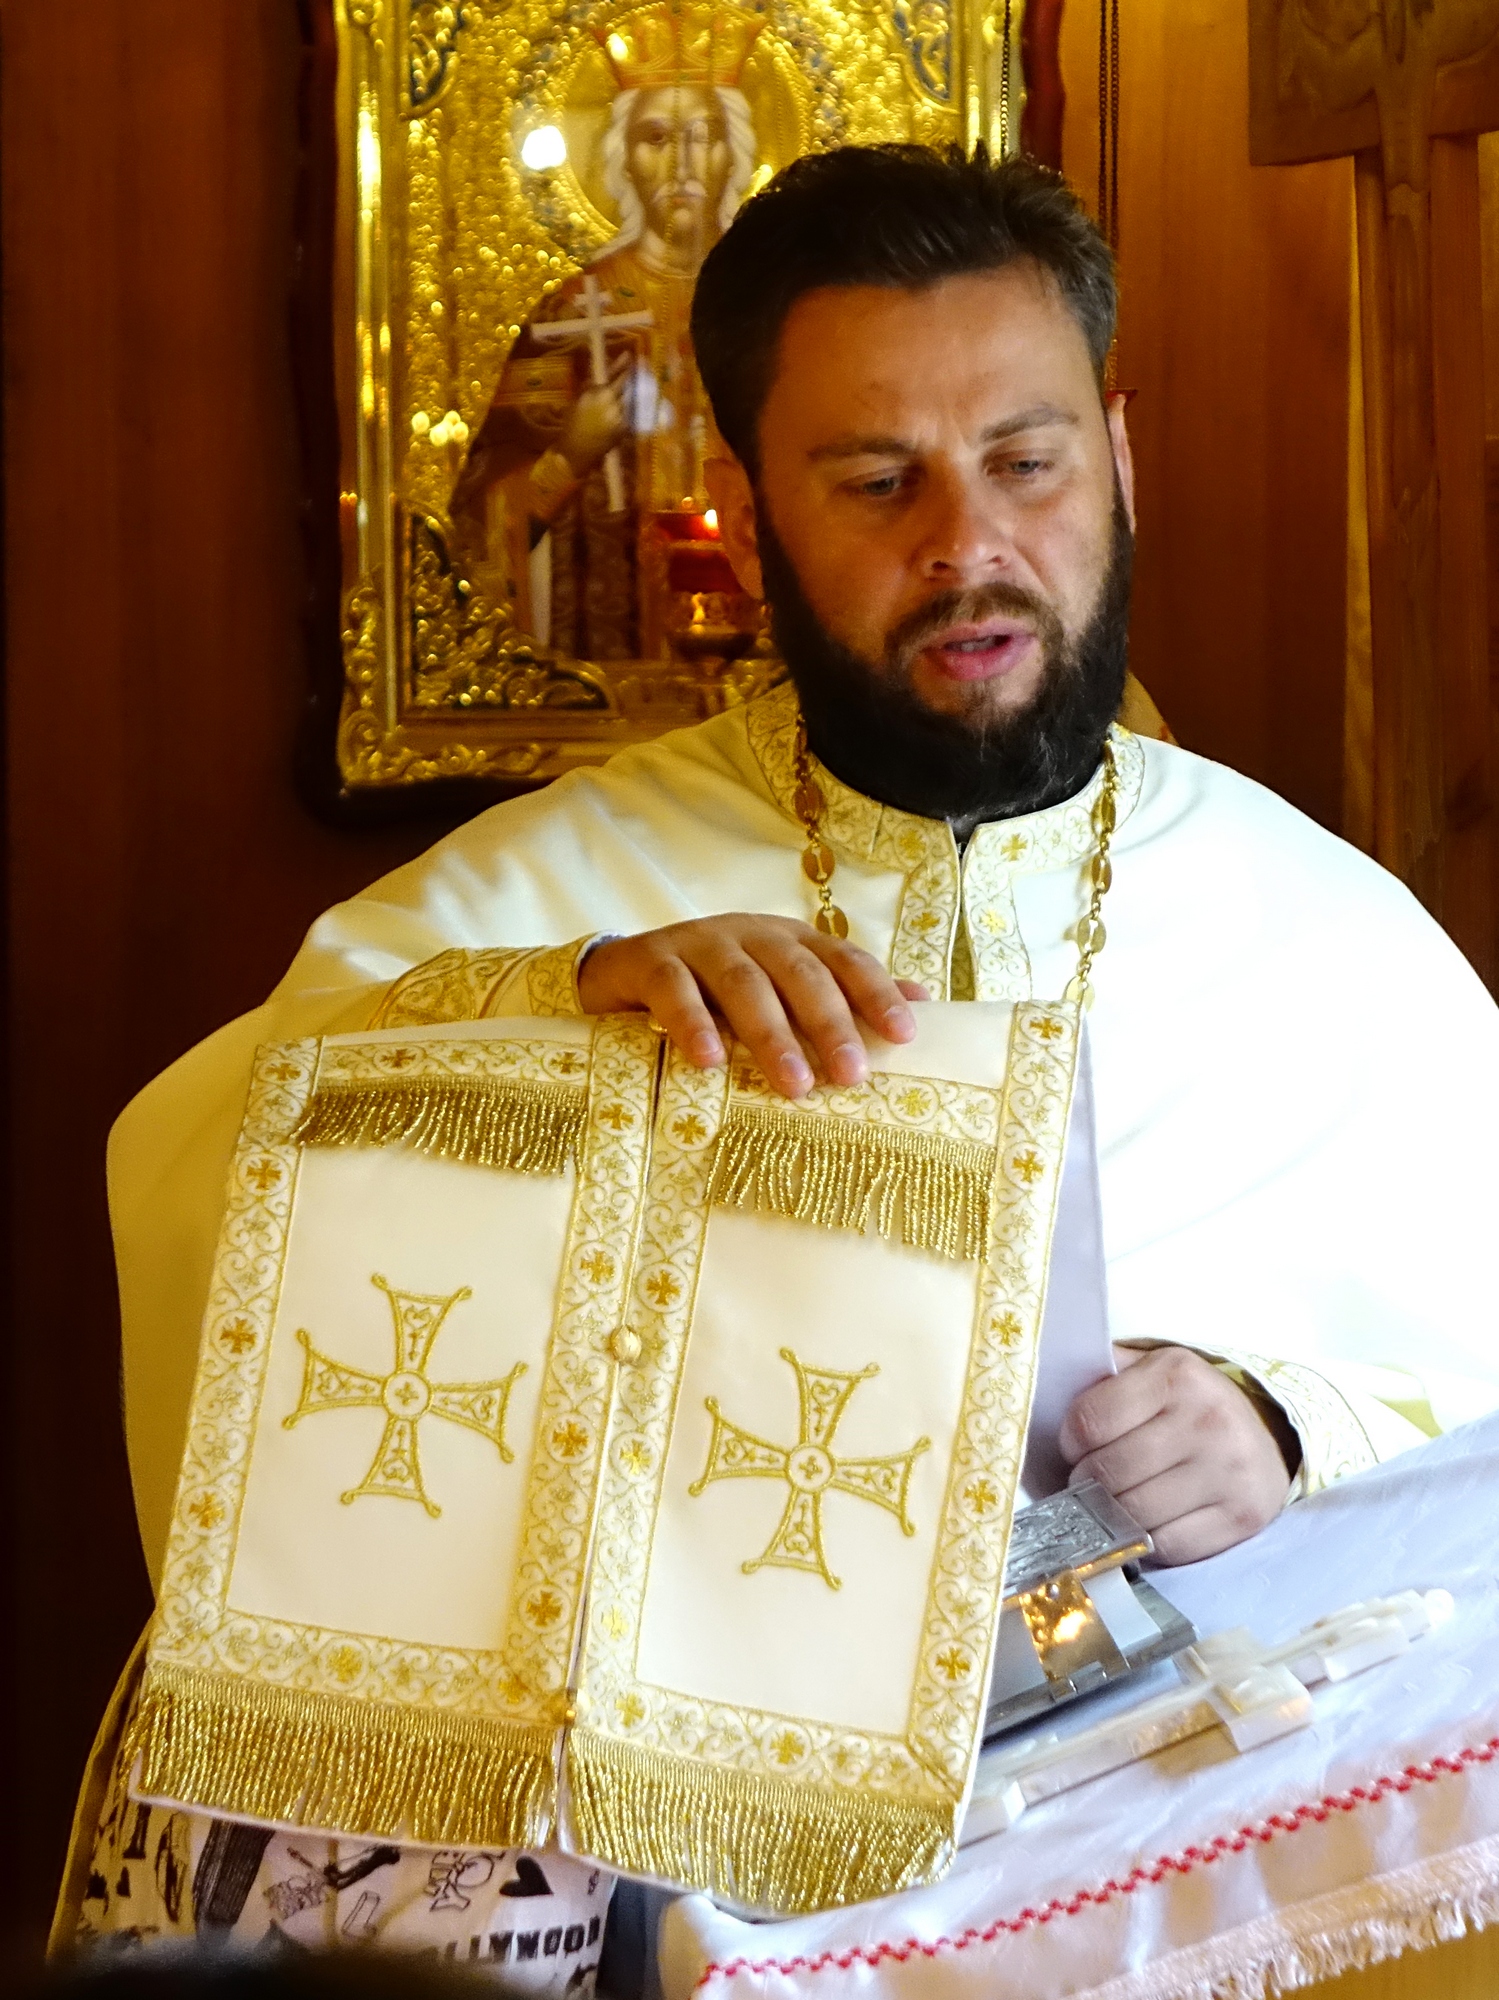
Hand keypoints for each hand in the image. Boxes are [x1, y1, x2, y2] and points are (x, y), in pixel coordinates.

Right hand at [558, 359, 631, 476]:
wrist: (575, 452)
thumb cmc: (571, 426)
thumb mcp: (577, 402)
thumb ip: (590, 389)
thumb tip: (598, 377)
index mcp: (595, 394)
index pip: (612, 375)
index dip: (622, 365)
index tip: (629, 355)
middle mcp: (609, 403)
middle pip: (624, 386)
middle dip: (629, 378)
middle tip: (635, 369)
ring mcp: (618, 416)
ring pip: (628, 400)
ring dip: (627, 396)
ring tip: (625, 394)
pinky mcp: (623, 429)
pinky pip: (628, 416)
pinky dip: (625, 412)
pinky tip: (621, 412)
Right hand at [577, 914, 928, 1096]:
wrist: (624, 969)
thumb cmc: (715, 989)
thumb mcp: (779, 989)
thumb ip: (841, 995)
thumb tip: (921, 1004)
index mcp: (791, 941)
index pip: (844, 960)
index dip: (875, 993)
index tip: (905, 1035)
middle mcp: (751, 934)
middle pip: (798, 973)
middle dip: (829, 1023)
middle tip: (852, 1075)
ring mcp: (699, 943)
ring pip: (742, 982)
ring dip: (770, 1033)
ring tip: (793, 1084)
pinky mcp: (652, 960)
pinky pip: (674, 989)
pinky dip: (692, 1022)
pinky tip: (710, 1060)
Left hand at [1058, 1346, 1293, 1565]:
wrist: (1266, 1442)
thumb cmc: (1189, 1406)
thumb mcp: (1152, 1371)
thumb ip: (1104, 1375)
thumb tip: (1047, 1390)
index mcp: (1175, 1375)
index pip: (1089, 1420)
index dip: (1070, 1441)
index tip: (1075, 1447)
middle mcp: (1207, 1419)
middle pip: (1108, 1472)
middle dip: (1087, 1482)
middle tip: (1090, 1481)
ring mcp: (1228, 1471)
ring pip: (1134, 1513)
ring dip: (1112, 1514)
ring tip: (1115, 1501)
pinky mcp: (1242, 1517)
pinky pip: (1168, 1545)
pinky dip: (1148, 1540)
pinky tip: (1149, 1521)